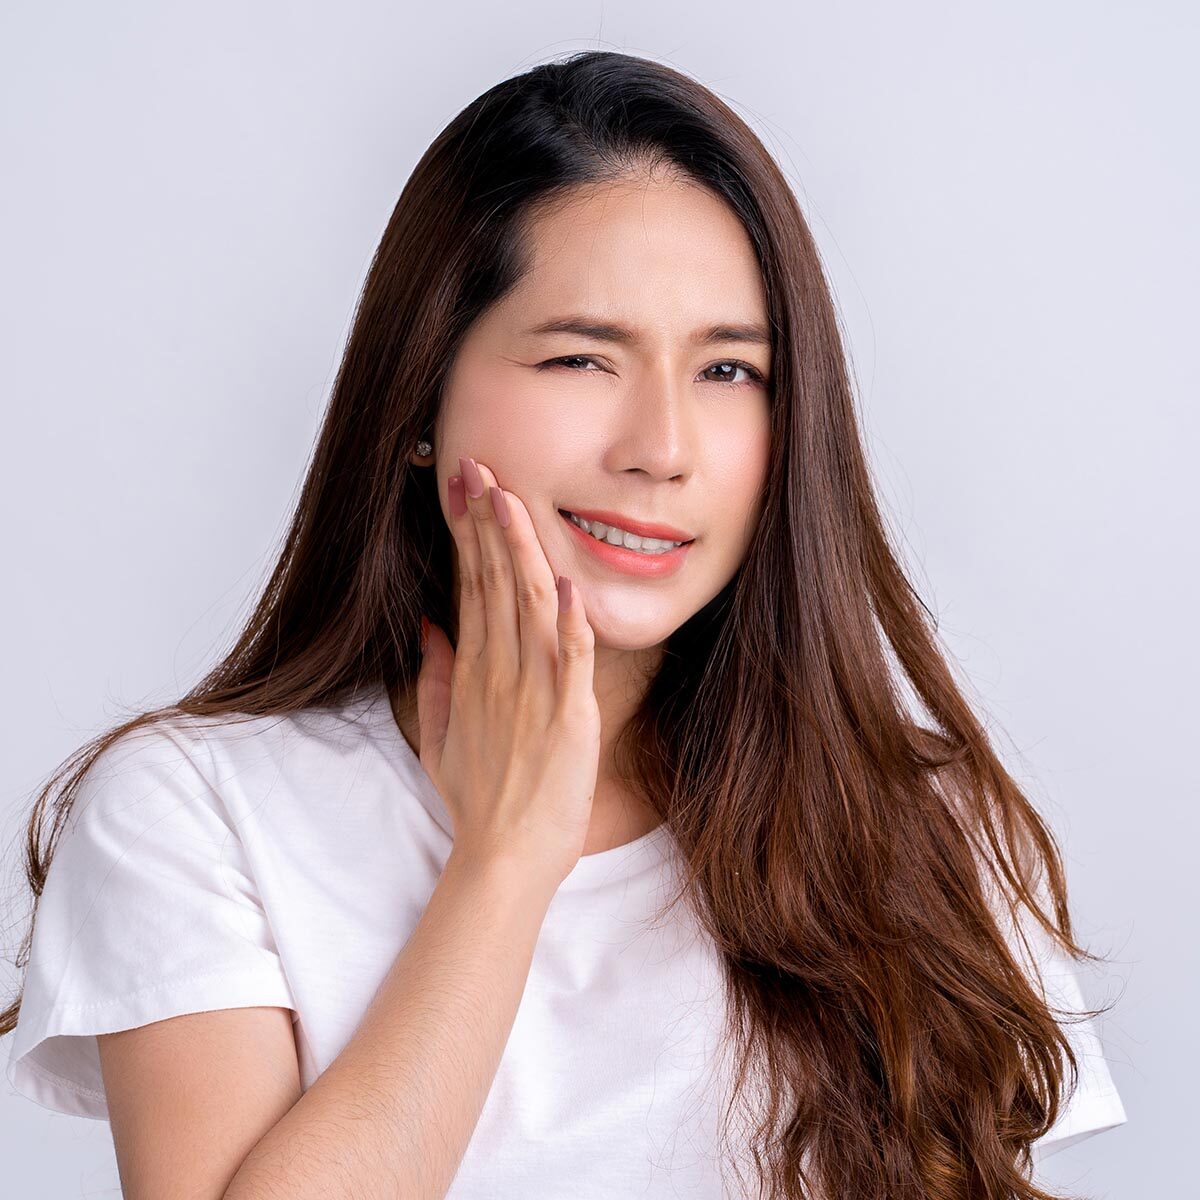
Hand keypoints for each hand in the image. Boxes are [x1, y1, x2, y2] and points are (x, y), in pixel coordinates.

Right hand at [413, 455, 599, 887]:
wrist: (506, 857)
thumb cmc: (479, 798)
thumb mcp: (441, 733)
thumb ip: (436, 675)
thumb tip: (429, 625)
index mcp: (472, 672)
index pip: (470, 587)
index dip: (471, 535)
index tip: (468, 490)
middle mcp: (499, 673)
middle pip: (492, 583)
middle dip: (487, 523)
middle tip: (481, 468)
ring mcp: (533, 693)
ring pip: (525, 607)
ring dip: (519, 552)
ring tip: (511, 500)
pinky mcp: (569, 718)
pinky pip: (570, 662)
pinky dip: (569, 623)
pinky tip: (564, 584)